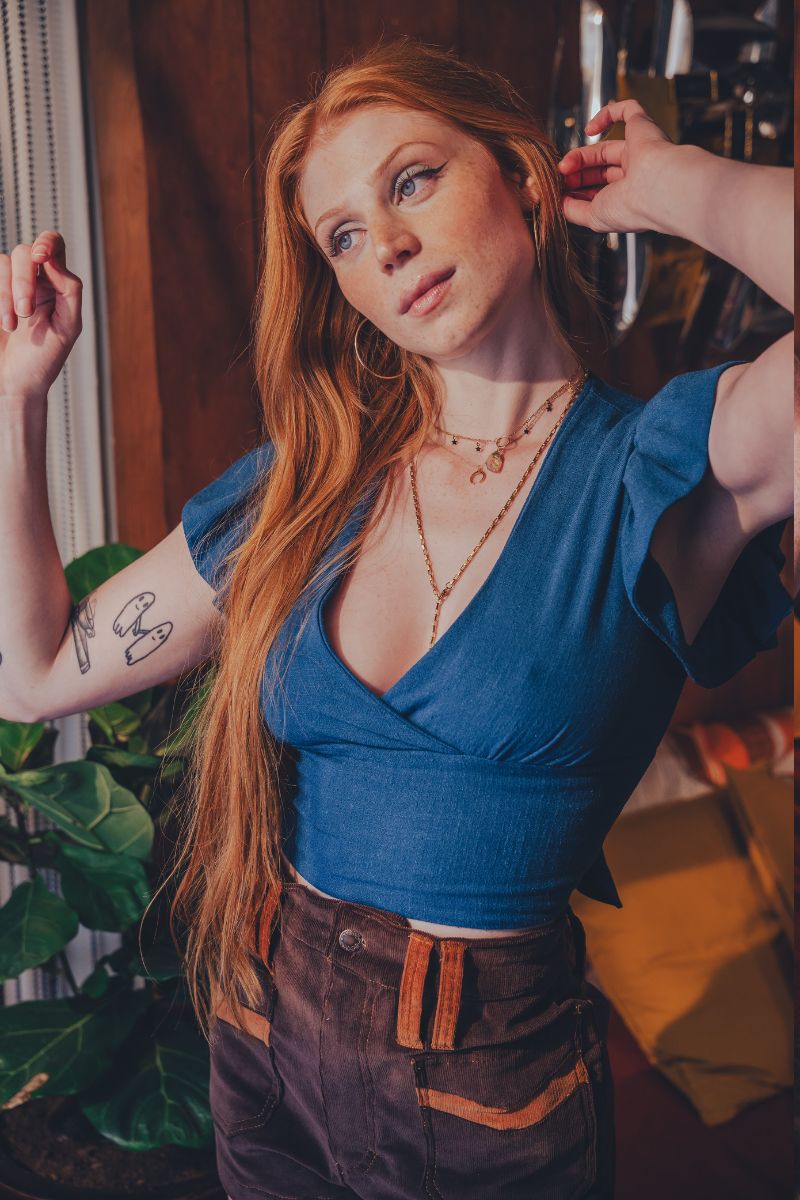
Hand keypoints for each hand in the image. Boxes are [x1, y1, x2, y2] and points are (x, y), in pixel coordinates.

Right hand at [0, 231, 82, 400]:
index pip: (54, 245)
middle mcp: (33, 279)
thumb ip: (69, 290)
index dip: (47, 242)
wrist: (17, 382)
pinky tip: (3, 323)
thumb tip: (54, 261)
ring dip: (6, 294)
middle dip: (23, 281)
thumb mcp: (68, 327)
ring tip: (11, 325)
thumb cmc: (45, 358)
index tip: (40, 258)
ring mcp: (8, 285)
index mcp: (57, 284)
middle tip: (25, 312)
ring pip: (3, 263)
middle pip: (24, 252)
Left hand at [557, 99, 673, 234]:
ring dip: (579, 155)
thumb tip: (558, 201)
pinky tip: (589, 130)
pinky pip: (626, 110)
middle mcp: (637, 175)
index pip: (599, 190)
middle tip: (560, 178)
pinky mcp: (643, 126)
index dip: (578, 190)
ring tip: (564, 166)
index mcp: (629, 197)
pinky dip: (605, 114)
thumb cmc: (630, 207)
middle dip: (576, 173)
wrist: (658, 189)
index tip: (559, 193)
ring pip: (605, 147)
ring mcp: (641, 150)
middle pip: (599, 169)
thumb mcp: (593, 216)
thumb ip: (573, 210)